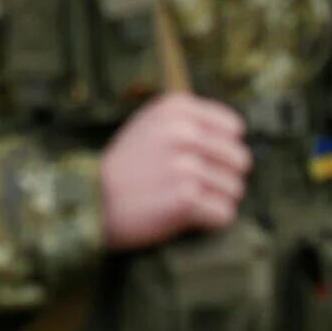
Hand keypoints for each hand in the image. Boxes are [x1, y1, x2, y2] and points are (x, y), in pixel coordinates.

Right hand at [99, 93, 251, 251]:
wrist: (91, 201)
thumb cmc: (125, 167)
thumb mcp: (149, 125)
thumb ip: (188, 121)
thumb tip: (237, 132)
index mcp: (176, 108)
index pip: (234, 128)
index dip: (221, 149)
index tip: (197, 161)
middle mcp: (183, 132)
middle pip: (240, 160)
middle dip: (222, 178)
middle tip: (194, 187)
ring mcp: (186, 164)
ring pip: (235, 190)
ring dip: (215, 201)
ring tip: (184, 202)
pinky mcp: (187, 197)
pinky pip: (225, 214)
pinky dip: (209, 222)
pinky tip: (184, 217)